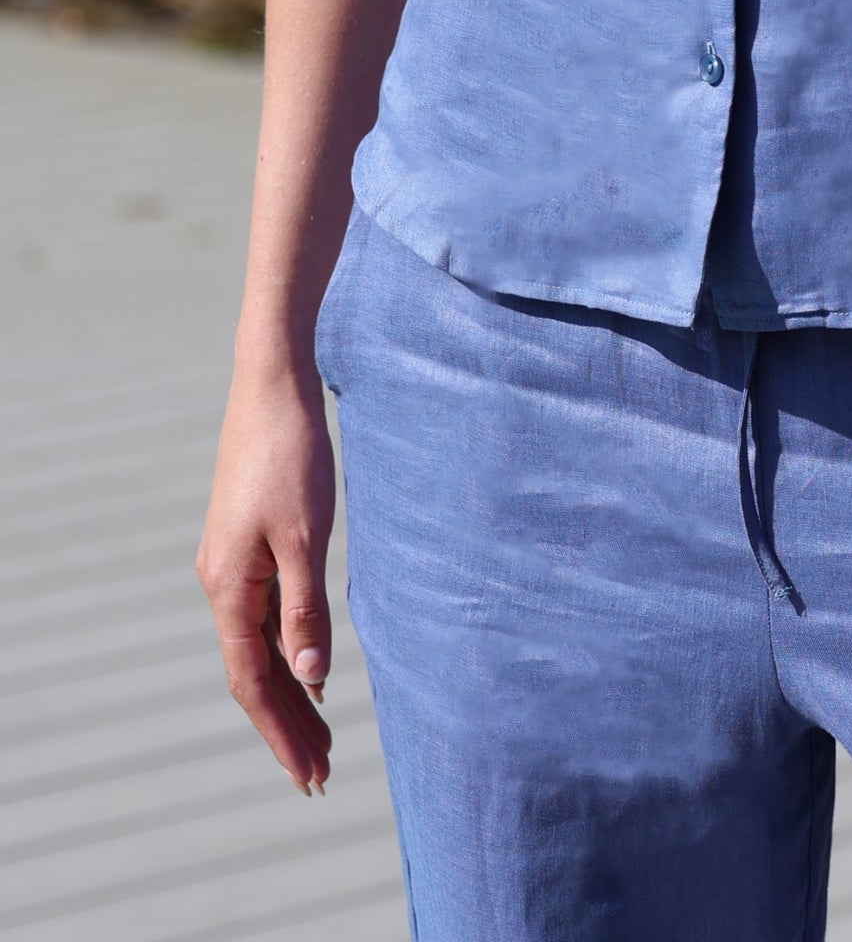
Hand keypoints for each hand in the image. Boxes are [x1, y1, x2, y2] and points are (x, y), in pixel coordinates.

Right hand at [196, 363, 337, 791]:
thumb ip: (305, 608)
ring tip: (320, 736)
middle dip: (286, 725)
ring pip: (256, 646)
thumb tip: (311, 679)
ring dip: (288, 692)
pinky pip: (263, 617)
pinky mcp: (248, 543)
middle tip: (320, 774)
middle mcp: (221, 583)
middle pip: (251, 673)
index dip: (281, 732)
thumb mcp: (305, 536)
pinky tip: (310, 666)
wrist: (273, 386)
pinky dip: (287, 650)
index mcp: (229, 589)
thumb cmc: (291, 455)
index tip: (310, 774)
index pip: (252, 683)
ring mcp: (232, 564)